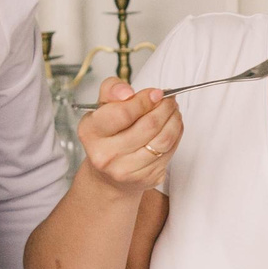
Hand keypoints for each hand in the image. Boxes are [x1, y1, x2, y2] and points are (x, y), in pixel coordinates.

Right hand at [77, 79, 181, 196]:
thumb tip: (127, 92)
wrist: (108, 175)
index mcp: (91, 133)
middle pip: (149, 125)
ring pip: (163, 139)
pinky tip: (172, 127)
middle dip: (165, 107)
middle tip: (169, 99)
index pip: (123, 113)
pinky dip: (176, 134)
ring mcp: (127, 170)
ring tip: (173, 110)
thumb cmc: (107, 135)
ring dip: (174, 120)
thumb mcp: (102, 108)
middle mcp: (106, 155)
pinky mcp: (146, 178)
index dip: (144, 100)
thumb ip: (112, 90)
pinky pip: (169, 151)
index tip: (156, 93)